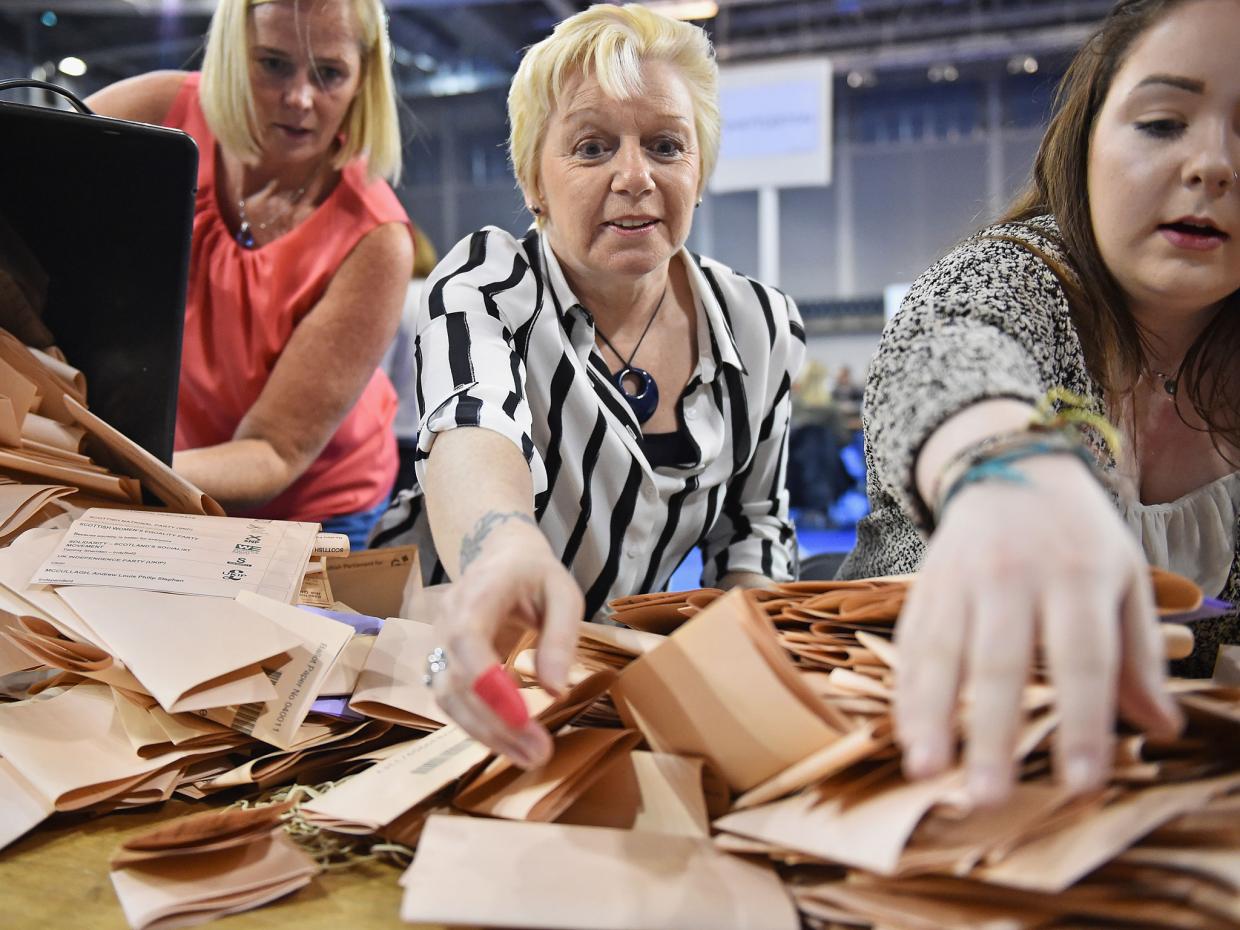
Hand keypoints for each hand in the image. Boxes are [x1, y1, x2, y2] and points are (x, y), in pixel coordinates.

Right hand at [428, 515, 582, 768]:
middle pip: (455, 680)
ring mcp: (440, 644)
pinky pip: (453, 702)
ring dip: (486, 733)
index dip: (488, 681)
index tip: (522, 717)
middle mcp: (447, 620)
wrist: (502, 557)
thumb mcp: (564, 593)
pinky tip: (513, 743)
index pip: (467, 639)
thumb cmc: (535, 574)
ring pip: (448, 699)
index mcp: (477, 593)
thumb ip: (561, 637)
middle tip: (538, 752)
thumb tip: (555, 690)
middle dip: (494, 722)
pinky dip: (481, 727)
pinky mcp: (445, 666)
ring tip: (530, 756)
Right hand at [895, 454, 1182, 804]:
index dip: (1082, 722)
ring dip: (930, 715)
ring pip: (940, 652)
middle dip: (991, 733)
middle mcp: (1013, 574)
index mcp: (1077, 574)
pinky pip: (910, 641)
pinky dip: (905, 690)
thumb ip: (1138, 654)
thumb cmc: (1077, 534)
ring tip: (926, 770)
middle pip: (1000, 661)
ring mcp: (960, 577)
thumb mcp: (1124, 578)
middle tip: (988, 796)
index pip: (1083, 657)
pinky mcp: (924, 582)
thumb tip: (1160, 728)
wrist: (1008, 465)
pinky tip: (905, 734)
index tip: (1081, 783)